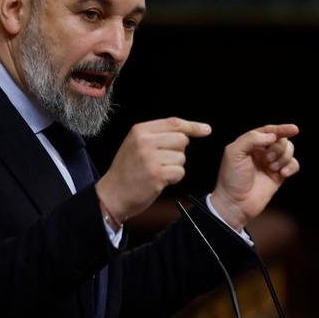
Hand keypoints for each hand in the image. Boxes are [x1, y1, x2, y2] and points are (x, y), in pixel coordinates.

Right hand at [96, 117, 211, 221]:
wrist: (112, 194)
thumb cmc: (126, 171)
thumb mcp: (135, 144)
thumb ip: (156, 136)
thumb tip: (187, 132)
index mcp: (140, 130)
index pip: (174, 123)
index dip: (193, 126)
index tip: (206, 130)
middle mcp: (145, 141)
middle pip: (182, 140)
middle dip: (177, 152)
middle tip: (162, 162)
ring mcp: (151, 158)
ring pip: (182, 158)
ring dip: (174, 167)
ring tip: (157, 172)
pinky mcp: (156, 174)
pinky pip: (180, 172)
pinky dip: (173, 179)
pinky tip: (159, 181)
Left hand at [210, 124, 299, 230]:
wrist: (236, 203)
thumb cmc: (232, 178)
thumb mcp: (234, 153)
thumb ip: (251, 139)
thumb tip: (272, 135)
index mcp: (250, 144)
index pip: (269, 130)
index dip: (282, 129)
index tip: (294, 129)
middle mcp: (262, 152)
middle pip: (281, 140)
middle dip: (278, 148)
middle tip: (268, 160)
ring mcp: (271, 164)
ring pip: (289, 151)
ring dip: (283, 158)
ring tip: (272, 168)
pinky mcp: (278, 176)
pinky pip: (294, 165)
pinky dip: (291, 167)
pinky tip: (282, 173)